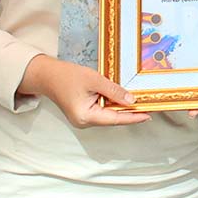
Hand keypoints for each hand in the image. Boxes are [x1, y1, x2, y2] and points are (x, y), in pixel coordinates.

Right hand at [19, 54, 150, 127]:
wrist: (47, 75)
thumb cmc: (67, 76)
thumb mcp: (94, 80)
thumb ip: (113, 91)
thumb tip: (131, 100)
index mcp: (86, 117)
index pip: (115, 119)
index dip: (133, 117)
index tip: (149, 115)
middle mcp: (84, 122)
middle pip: (113, 119)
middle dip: (131, 113)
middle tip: (150, 107)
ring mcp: (83, 119)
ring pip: (108, 115)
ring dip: (122, 109)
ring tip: (141, 103)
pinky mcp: (84, 113)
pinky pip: (103, 111)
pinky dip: (113, 106)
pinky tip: (124, 100)